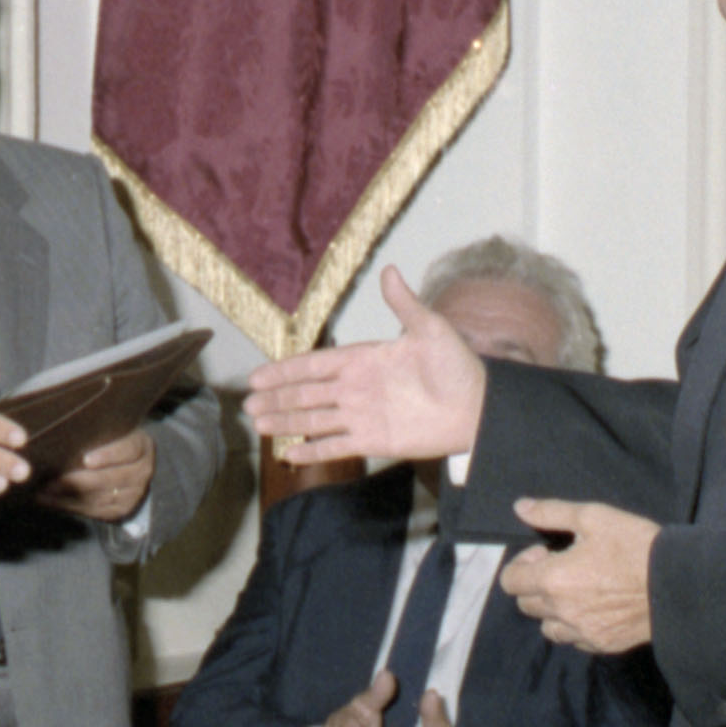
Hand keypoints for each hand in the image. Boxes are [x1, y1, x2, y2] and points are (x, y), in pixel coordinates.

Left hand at [43, 422, 155, 524]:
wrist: (125, 461)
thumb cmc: (109, 439)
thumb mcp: (109, 429)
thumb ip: (94, 430)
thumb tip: (62, 429)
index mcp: (142, 447)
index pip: (127, 450)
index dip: (107, 455)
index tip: (86, 459)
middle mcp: (143, 471)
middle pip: (110, 478)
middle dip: (77, 481)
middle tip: (50, 480)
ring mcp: (134, 493)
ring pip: (100, 497)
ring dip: (68, 496)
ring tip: (44, 491)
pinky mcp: (121, 510)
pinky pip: (95, 511)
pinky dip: (70, 506)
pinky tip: (50, 500)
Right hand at [237, 266, 484, 471]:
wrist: (477, 407)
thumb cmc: (457, 366)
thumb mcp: (431, 329)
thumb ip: (405, 305)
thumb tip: (389, 270)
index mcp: (363, 359)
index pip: (315, 365)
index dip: (286, 369)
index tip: (258, 375)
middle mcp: (356, 388)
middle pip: (306, 394)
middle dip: (276, 398)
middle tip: (247, 404)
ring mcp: (362, 416)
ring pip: (314, 420)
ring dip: (286, 422)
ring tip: (258, 425)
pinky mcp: (373, 441)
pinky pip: (336, 447)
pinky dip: (313, 452)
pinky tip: (290, 456)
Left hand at [500, 496, 660, 654]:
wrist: (678, 583)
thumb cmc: (635, 545)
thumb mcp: (593, 517)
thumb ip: (551, 513)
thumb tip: (520, 508)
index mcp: (552, 579)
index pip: (510, 582)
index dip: (522, 565)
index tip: (546, 553)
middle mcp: (561, 611)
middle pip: (526, 605)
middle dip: (535, 585)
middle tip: (564, 568)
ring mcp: (582, 632)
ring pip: (548, 627)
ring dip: (553, 610)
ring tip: (577, 592)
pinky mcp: (603, 644)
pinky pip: (575, 640)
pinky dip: (576, 627)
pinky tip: (595, 609)